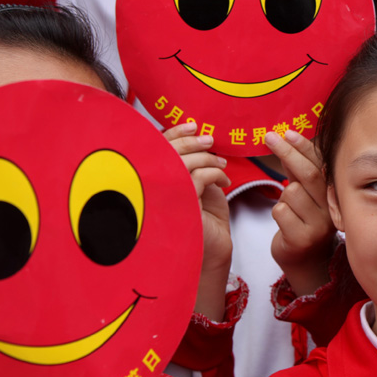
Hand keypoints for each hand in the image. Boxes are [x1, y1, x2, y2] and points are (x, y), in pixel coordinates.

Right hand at [164, 122, 231, 320]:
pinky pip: (196, 178)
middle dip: (191, 141)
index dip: (174, 133)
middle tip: (209, 140)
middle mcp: (152, 190)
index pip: (157, 149)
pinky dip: (214, 173)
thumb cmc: (206, 221)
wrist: (214, 251)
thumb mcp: (198, 186)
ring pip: (183, 163)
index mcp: (155, 182)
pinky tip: (224, 181)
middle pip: (167, 152)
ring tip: (222, 165)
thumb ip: (192, 165)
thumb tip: (197, 141)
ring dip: (206, 158)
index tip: (193, 125)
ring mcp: (164, 199)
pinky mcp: (180, 207)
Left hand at [266, 130, 335, 296]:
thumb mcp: (306, 195)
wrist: (306, 263)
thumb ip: (299, 171)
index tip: (288, 133)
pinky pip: (280, 211)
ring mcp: (318, 225)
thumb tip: (287, 140)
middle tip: (269, 137)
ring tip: (289, 210)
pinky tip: (286, 223)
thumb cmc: (303, 223)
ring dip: (282, 197)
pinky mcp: (302, 238)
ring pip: (291, 192)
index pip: (320, 165)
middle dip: (287, 153)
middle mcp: (331, 208)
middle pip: (307, 174)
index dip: (304, 147)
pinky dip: (277, 213)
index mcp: (334, 195)